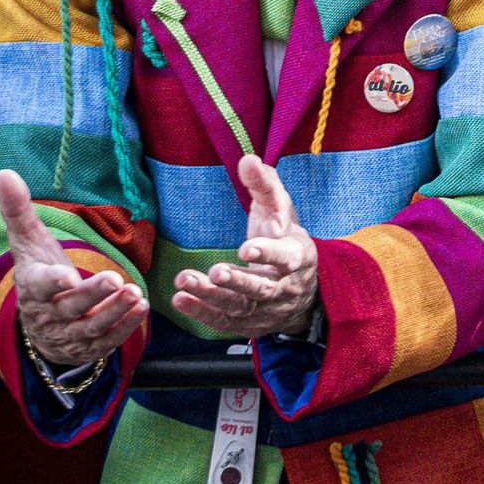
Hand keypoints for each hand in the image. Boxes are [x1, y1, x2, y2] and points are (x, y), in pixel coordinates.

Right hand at [0, 168, 146, 368]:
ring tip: (134, 294)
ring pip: (90, 328)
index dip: (53, 282)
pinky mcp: (85, 348)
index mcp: (33, 287)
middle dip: (93, 295)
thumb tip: (3, 171)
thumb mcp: (28, 241)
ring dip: (113, 312)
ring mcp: (67, 335)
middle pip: (71, 307)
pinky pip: (105, 342)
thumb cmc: (37, 270)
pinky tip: (140, 310)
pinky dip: (123, 329)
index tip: (68, 277)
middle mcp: (48, 315)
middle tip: (115, 279)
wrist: (40, 323)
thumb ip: (18, 209)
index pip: (40, 285)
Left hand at [171, 155, 318, 338]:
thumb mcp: (281, 209)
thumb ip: (265, 184)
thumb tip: (247, 159)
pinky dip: (202, 313)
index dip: (267, 253)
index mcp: (297, 256)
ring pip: (239, 308)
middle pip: (260, 289)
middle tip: (215, 271)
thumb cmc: (286, 238)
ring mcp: (265, 310)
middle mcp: (283, 288)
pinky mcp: (248, 324)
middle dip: (237, 281)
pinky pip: (224, 322)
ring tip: (184, 281)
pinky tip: (181, 299)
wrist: (301, 287)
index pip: (286, 258)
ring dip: (211, 297)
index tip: (246, 248)